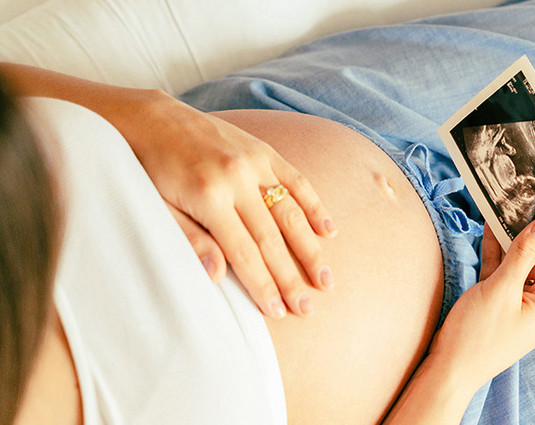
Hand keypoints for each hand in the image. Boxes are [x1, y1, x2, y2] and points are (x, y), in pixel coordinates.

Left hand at [116, 90, 335, 317]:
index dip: (263, 284)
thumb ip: (190, 240)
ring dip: (310, 249)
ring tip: (325, 280)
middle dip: (291, 277)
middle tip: (308, 307)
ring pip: (290, 212)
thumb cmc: (147, 169)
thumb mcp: (157, 208)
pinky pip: (296, 179)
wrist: (149, 118)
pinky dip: (314, 205)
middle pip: (271, 238)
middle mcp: (237, 178)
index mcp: (208, 196)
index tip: (279, 311)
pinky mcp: (263, 150)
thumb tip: (217, 276)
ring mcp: (254, 161)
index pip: (244, 252)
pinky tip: (328, 230)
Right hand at [428, 218, 534, 389]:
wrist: (448, 369)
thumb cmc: (477, 337)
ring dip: (510, 236)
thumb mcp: (501, 289)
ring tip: (505, 204)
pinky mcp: (501, 299)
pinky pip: (504, 269)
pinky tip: (489, 225)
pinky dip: (496, 250)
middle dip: (529, 228)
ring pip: (520, 259)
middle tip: (520, 195)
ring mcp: (522, 300)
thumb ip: (523, 254)